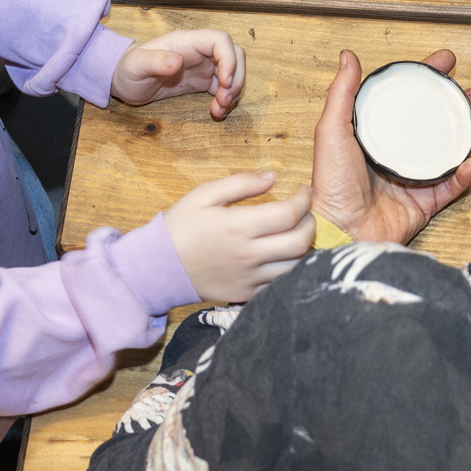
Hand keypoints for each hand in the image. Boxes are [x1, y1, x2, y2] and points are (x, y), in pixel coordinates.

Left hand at [113, 28, 246, 118]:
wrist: (124, 80)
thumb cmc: (128, 69)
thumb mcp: (137, 66)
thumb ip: (155, 61)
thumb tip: (177, 61)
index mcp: (187, 42)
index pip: (220, 41)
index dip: (229, 60)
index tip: (225, 82)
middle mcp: (199, 52)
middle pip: (234, 55)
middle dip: (237, 78)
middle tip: (225, 100)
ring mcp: (203, 66)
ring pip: (233, 72)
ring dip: (233, 91)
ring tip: (220, 110)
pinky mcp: (202, 82)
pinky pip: (224, 87)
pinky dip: (226, 99)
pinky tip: (217, 112)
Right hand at [164, 172, 315, 301]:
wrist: (159, 266)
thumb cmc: (182, 226)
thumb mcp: (205, 194)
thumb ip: (242, 182)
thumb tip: (273, 177)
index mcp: (238, 227)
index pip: (289, 214)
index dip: (304, 199)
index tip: (304, 191)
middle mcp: (248, 255)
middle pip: (300, 242)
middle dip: (311, 222)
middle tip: (305, 211)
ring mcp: (249, 278)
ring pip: (296, 266)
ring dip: (304, 247)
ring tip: (297, 232)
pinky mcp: (246, 294)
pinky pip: (280, 284)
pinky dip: (290, 268)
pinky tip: (284, 254)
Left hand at [310, 49, 470, 244]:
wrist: (341, 230)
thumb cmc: (331, 183)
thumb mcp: (332, 130)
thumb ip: (342, 93)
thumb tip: (347, 56)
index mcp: (378, 132)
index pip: (408, 97)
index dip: (429, 77)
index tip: (448, 61)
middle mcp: (398, 152)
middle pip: (437, 121)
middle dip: (461, 106)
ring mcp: (415, 177)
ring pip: (452, 151)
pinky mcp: (425, 203)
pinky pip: (452, 186)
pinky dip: (465, 175)